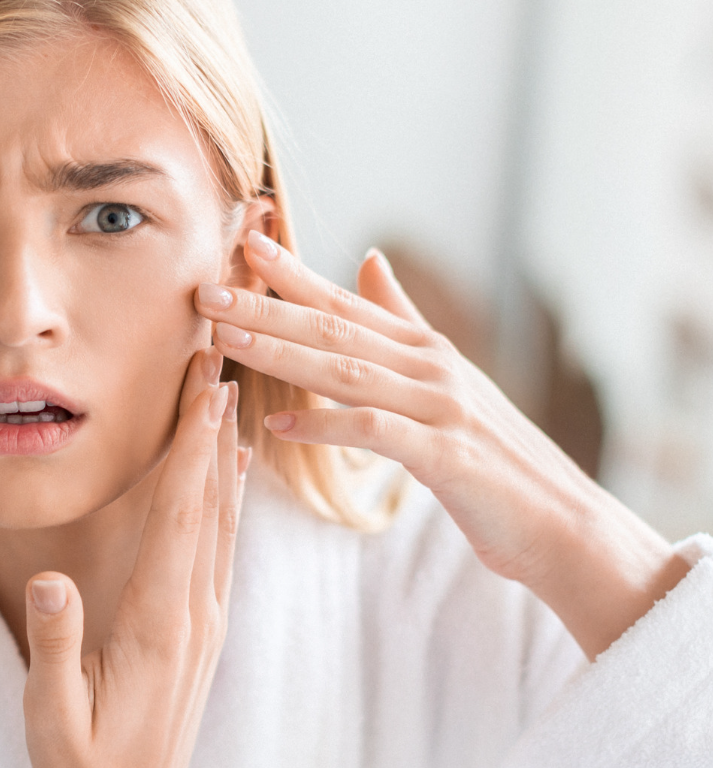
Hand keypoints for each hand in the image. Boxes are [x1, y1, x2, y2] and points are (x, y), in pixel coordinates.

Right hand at [21, 348, 248, 767]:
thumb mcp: (50, 718)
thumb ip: (53, 648)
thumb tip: (48, 580)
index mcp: (158, 623)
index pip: (179, 517)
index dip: (191, 447)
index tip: (206, 388)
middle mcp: (194, 612)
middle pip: (210, 501)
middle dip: (216, 425)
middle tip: (223, 360)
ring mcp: (204, 619)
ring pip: (222, 518)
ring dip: (224, 451)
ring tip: (228, 393)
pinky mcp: (202, 628)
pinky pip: (221, 546)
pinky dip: (226, 498)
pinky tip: (230, 471)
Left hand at [197, 230, 688, 659]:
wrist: (561, 522)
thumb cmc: (492, 456)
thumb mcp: (446, 378)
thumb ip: (402, 318)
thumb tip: (368, 256)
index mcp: (423, 348)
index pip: (344, 303)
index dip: (291, 275)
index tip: (243, 245)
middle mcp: (430, 366)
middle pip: (334, 329)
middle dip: (265, 308)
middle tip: (207, 291)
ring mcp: (440, 407)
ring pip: (346, 372)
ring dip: (281, 354)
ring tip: (227, 340)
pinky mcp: (446, 456)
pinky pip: (375, 433)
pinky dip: (326, 427)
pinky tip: (280, 426)